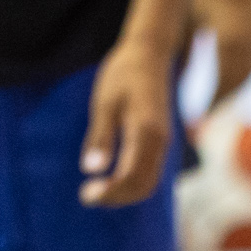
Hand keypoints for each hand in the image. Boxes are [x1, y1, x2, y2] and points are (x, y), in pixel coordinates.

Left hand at [79, 42, 173, 206]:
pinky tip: (111, 178)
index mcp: (146, 132)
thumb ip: (100, 137)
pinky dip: (133, 182)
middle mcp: (161, 141)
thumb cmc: (123, 74)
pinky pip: (152, 171)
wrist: (149, 53)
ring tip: (96, 190)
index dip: (110, 193)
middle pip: (144, 186)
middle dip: (117, 198)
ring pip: (150, 182)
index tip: (86, 195)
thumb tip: (91, 170)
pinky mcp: (162, 139)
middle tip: (87, 196)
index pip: (132, 177)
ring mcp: (165, 141)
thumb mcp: (104, 103)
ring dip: (124, 192)